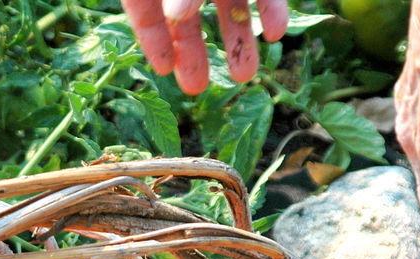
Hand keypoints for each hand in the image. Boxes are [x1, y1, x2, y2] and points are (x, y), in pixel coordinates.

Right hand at [121, 0, 288, 94]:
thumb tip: (177, 17)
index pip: (142, 6)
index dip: (153, 38)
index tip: (164, 69)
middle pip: (186, 11)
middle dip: (194, 49)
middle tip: (198, 89)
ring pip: (228, 2)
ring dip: (238, 38)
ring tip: (245, 75)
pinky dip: (271, 8)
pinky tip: (276, 34)